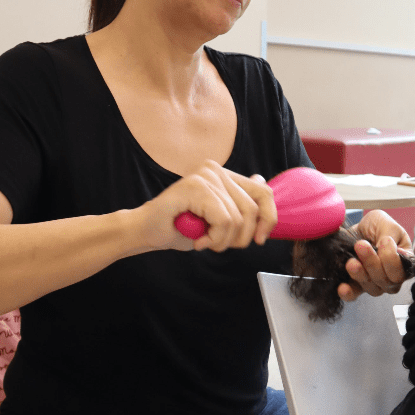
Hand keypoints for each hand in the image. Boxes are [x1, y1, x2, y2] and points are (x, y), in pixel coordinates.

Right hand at [135, 161, 276, 251]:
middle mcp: (216, 169)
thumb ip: (239, 202)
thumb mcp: (219, 218)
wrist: (146, 231)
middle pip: (253, 209)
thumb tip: (262, 181)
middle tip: (219, 244)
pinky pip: (223, 220)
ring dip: (222, 241)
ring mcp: (205, 176)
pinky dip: (213, 238)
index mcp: (224, 174)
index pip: (264, 192)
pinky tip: (198, 240)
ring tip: (204, 241)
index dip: (268, 219)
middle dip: (241, 237)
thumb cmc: (180, 226)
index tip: (259, 239)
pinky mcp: (196, 186)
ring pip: (237, 219)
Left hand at [338, 209, 412, 301]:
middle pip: (387, 282)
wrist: (355, 228)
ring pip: (372, 288)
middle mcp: (392, 276)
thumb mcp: (386, 223)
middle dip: (373, 264)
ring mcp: (375, 283)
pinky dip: (349, 293)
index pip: (403, 270)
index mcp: (405, 261)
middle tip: (361, 246)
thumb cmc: (375, 226)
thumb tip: (388, 253)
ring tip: (351, 262)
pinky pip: (355, 295)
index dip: (393, 260)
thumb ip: (389, 236)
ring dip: (360, 275)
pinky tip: (342, 287)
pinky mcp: (357, 285)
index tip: (385, 241)